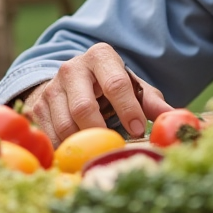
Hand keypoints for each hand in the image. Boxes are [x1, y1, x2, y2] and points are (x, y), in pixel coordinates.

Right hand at [23, 43, 172, 143]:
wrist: (72, 81)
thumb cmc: (110, 86)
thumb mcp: (132, 87)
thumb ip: (151, 102)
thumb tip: (175, 117)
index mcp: (100, 57)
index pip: (115, 84)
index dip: (128, 109)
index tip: (138, 131)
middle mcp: (72, 68)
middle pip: (84, 107)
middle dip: (101, 132)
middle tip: (115, 147)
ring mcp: (52, 88)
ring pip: (65, 125)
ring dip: (83, 145)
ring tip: (99, 154)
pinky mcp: (37, 107)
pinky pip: (50, 136)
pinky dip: (65, 150)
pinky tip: (79, 155)